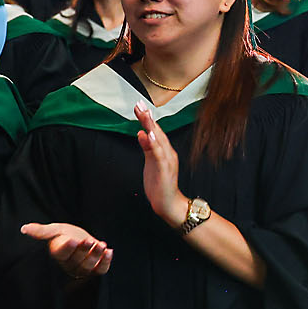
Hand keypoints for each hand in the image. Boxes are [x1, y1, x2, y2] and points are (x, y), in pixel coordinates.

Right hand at [21, 222, 113, 279]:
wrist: (81, 239)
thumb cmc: (65, 234)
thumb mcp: (54, 230)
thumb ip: (42, 231)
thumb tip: (24, 228)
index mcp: (58, 255)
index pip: (61, 254)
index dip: (67, 247)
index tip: (72, 239)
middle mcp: (69, 265)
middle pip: (77, 260)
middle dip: (83, 250)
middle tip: (88, 240)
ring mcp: (83, 269)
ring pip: (89, 266)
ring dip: (96, 255)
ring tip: (102, 244)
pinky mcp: (95, 270)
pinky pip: (101, 270)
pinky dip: (106, 262)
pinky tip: (110, 251)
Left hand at [135, 104, 188, 228]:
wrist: (168, 203)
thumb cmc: (159, 184)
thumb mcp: (150, 163)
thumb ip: (147, 148)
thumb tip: (141, 132)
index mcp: (164, 151)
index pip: (155, 131)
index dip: (147, 119)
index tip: (139, 107)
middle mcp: (168, 153)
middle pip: (157, 132)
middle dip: (148, 118)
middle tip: (140, 105)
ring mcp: (167, 161)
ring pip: (158, 140)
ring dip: (151, 127)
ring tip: (144, 115)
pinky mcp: (164, 170)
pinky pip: (158, 155)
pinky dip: (154, 144)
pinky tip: (149, 135)